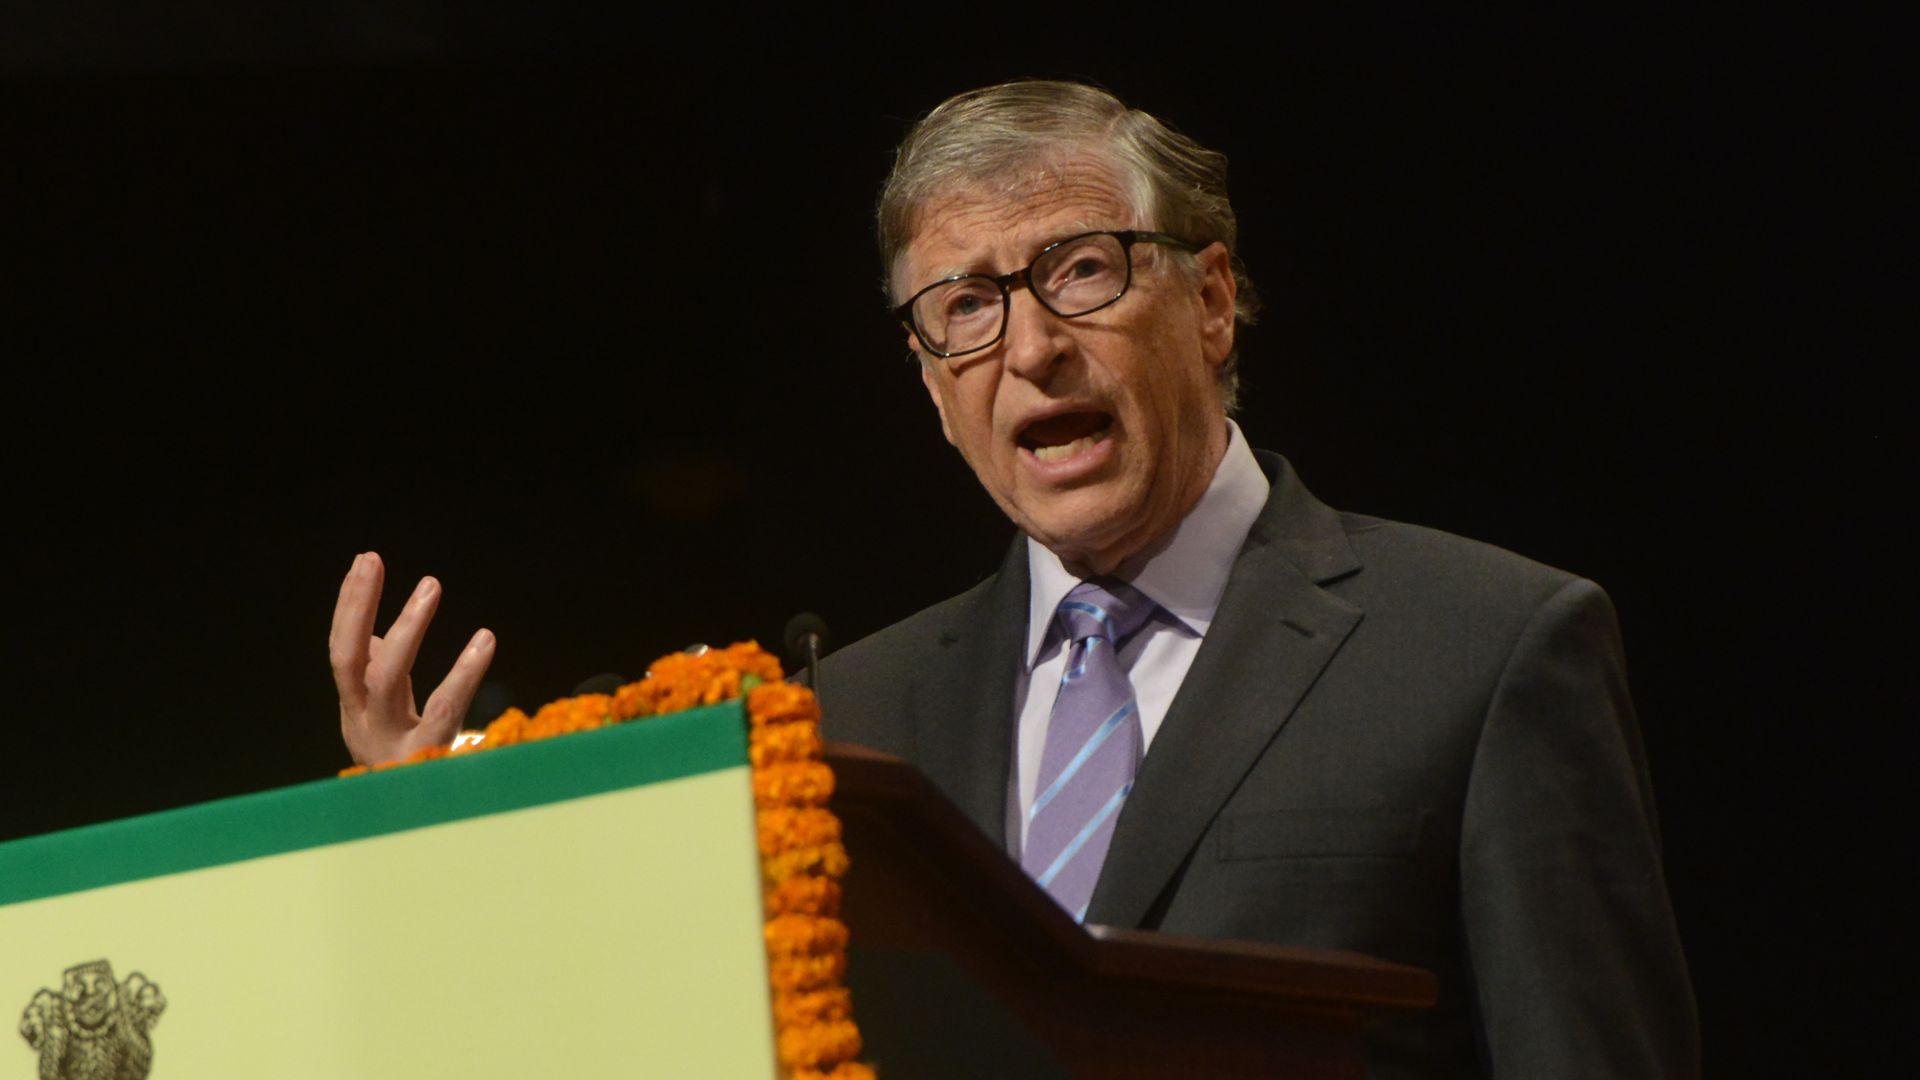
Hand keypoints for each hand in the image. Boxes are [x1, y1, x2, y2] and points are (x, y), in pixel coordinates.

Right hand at [330, 551, 495, 765]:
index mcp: (355, 710)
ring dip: (406, 628)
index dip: (350, 605)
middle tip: (374, 560)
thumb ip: (379, 672)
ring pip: (390, 679)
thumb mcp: (387, 718)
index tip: (365, 559)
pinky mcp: (429, 758)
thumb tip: (372, 630)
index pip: (343, 651)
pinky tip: (485, 638)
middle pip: (349, 661)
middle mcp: (365, 725)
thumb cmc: (408, 762)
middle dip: (357, 607)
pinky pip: (447, 708)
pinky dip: (465, 672)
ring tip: (430, 585)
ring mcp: (394, 743)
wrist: (414, 833)